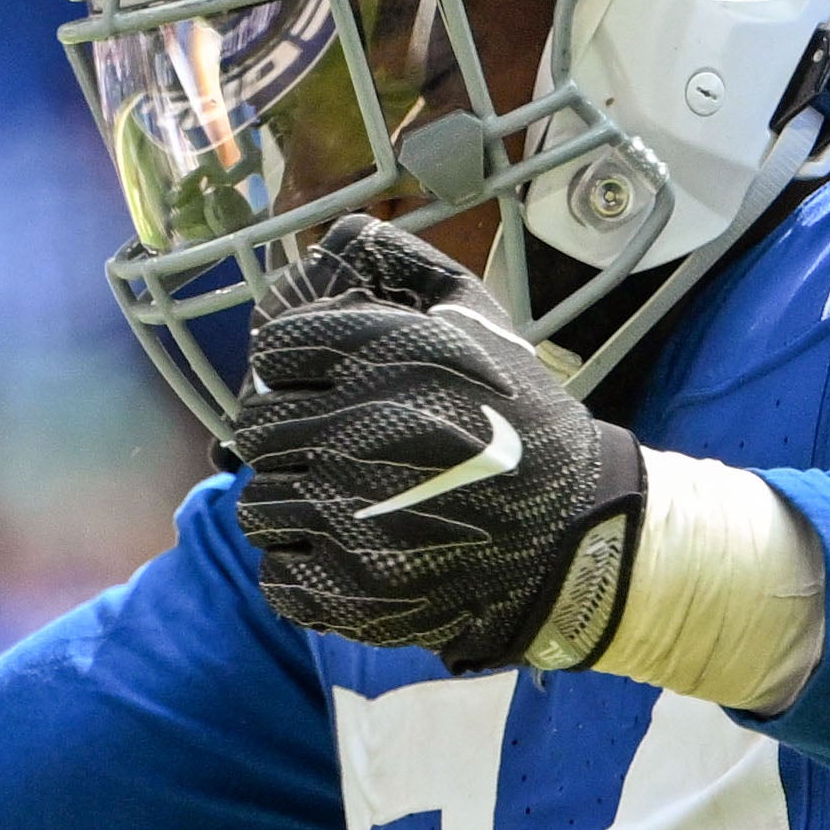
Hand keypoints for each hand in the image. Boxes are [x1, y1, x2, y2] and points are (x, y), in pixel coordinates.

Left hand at [232, 215, 649, 674]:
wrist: (573, 534)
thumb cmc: (522, 421)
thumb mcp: (479, 321)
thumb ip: (406, 266)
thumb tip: (337, 239)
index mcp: (387, 359)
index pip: (274, 352)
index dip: (292, 367)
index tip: (318, 384)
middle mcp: (361, 433)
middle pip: (255, 431)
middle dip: (286, 436)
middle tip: (331, 449)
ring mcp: (352, 519)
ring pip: (259, 505)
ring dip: (293, 503)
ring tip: (346, 503)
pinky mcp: (353, 590)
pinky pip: (278, 574)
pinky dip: (304, 567)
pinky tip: (350, 552)